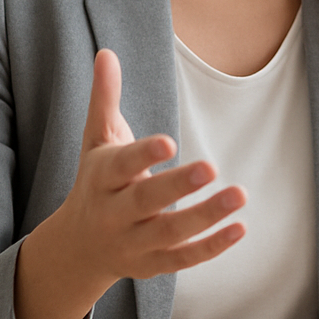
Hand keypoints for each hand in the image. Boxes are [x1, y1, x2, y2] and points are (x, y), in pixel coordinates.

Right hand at [14, 49, 246, 318]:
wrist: (77, 247)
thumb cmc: (97, 181)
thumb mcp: (97, 140)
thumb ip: (105, 99)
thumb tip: (106, 53)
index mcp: (101, 178)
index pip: (121, 166)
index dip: (143, 155)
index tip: (170, 141)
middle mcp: (114, 213)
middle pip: (145, 201)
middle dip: (177, 186)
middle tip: (211, 166)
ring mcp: (133, 242)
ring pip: (169, 233)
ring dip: (206, 217)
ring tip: (240, 194)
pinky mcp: (152, 265)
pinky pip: (183, 259)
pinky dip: (211, 247)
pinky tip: (241, 228)